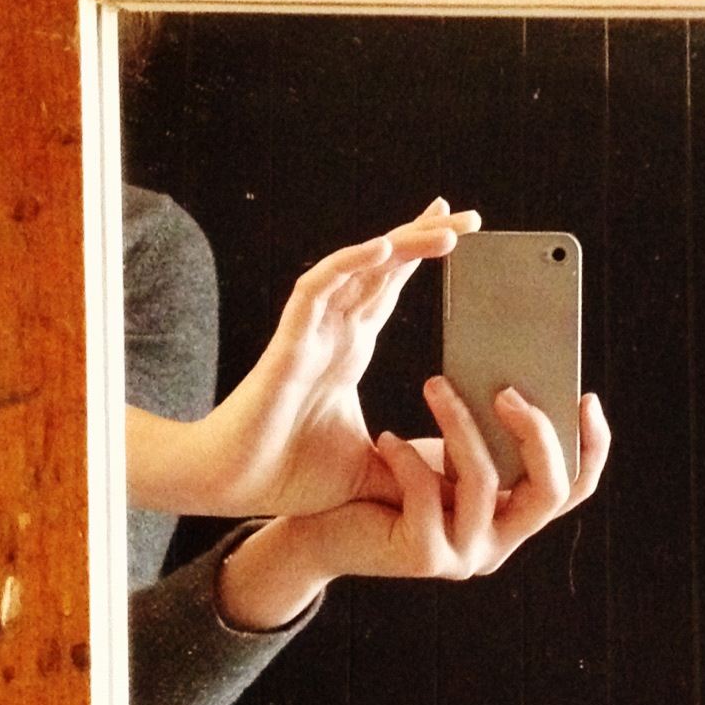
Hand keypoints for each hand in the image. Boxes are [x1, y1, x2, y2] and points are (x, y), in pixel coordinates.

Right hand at [126, 199, 478, 518]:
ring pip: (358, 270)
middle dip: (424, 237)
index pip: (390, 289)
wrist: (231, 488)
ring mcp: (311, 333)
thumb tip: (465, 482)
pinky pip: (318, 290)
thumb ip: (415, 467)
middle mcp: (333, 332)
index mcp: (350, 350)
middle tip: (472, 217)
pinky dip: (348, 265)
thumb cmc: (290, 475)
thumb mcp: (375, 469)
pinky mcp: (289, 344)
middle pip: (383, 269)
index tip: (460, 231)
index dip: (420, 256)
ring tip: (446, 229)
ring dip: (401, 245)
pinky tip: (383, 248)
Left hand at [214, 384, 611, 628]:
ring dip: (460, 426)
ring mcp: (467, 555)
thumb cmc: (390, 479)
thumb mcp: (447, 452)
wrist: (325, 528)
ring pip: (485, 484)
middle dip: (536, 434)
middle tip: (506, 390)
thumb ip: (487, 433)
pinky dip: (407, 460)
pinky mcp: (426, 558)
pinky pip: (429, 497)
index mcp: (515, 514)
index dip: (592, 446)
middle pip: (551, 490)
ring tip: (435, 386)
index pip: (575, 486)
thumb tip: (512, 372)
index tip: (583, 396)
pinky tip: (386, 439)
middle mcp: (502, 542)